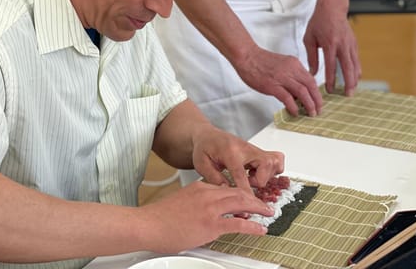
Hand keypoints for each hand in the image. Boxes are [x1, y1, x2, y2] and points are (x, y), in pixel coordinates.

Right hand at [139, 181, 273, 251]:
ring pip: (242, 202)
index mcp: (200, 187)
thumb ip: (197, 203)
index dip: (241, 193)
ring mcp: (210, 208)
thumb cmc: (160, 217)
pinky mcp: (210, 224)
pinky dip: (253, 226)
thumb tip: (206, 212)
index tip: (248, 199)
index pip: (226, 187)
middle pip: (238, 192)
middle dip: (254, 198)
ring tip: (268, 213)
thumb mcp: (182, 202)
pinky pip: (238, 223)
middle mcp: (207, 193)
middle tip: (264, 205)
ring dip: (258, 208)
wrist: (148, 224)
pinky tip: (260, 229)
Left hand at [190, 125, 284, 191]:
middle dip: (260, 181)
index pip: (241, 173)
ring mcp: (254, 149)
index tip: (249, 203)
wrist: (208, 135)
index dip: (246, 191)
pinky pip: (276, 159)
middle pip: (266, 164)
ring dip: (267, 176)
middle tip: (248, 184)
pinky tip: (258, 175)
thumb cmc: (204, 148)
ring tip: (252, 179)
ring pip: (274, 161)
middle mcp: (246, 148)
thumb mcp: (201, 163)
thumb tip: (227, 190)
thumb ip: (214, 178)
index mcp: (230, 152)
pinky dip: (272, 170)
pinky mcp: (259, 152)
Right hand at [235, 46, 323, 117]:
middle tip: (318, 110)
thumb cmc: (261, 61)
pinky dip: (293, 106)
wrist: (247, 56)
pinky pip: (287, 98)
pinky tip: (294, 112)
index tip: (318, 101)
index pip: (311, 79)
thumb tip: (297, 92)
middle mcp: (291, 69)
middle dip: (317, 100)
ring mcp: (281, 77)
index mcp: (294, 63)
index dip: (317, 92)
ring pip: (302, 92)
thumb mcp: (282, 64)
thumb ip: (291, 75)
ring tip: (310, 113)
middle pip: (311, 86)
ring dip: (309, 104)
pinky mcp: (272, 85)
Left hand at [303, 0, 360, 95]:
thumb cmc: (319, 22)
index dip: (331, 80)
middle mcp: (342, 45)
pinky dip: (356, 70)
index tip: (330, 90)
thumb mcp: (309, 38)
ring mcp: (350, 44)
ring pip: (355, 65)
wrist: (332, 8)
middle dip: (348, 83)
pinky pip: (357, 60)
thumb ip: (311, 57)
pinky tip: (354, 78)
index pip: (331, 66)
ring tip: (352, 90)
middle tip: (347, 95)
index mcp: (329, 44)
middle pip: (347, 68)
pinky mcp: (354, 43)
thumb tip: (312, 73)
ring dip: (354, 79)